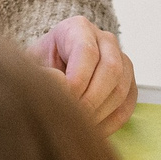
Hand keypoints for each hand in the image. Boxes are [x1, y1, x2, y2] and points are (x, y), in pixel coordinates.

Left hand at [29, 16, 136, 134]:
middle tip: (70, 118)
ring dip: (99, 113)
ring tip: (77, 126)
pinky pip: (126, 106)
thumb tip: (57, 85)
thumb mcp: (31, 64)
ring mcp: (122, 62)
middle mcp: (105, 41)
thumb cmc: (39, 66)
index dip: (76, 79)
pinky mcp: (129, 85)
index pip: (86, 52)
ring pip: (121, 90)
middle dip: (90, 99)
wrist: (50, 70)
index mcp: (78, 28)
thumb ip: (40, 73)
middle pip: (110, 70)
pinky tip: (90, 131)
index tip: (60, 100)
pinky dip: (109, 123)